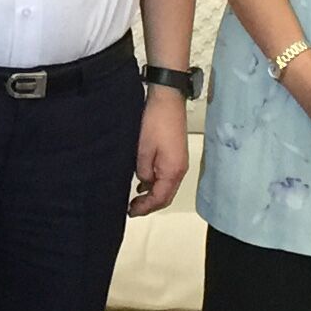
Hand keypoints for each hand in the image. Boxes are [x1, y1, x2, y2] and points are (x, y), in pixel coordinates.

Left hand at [129, 89, 188, 217]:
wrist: (167, 99)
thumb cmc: (155, 121)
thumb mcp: (143, 149)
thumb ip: (143, 171)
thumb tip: (144, 182)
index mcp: (173, 171)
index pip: (160, 198)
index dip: (145, 208)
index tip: (131, 212)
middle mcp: (180, 169)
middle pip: (166, 195)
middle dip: (150, 204)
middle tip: (132, 209)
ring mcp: (179, 162)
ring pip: (166, 186)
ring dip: (152, 194)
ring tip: (135, 199)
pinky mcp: (175, 154)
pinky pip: (166, 175)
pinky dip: (155, 183)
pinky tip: (143, 182)